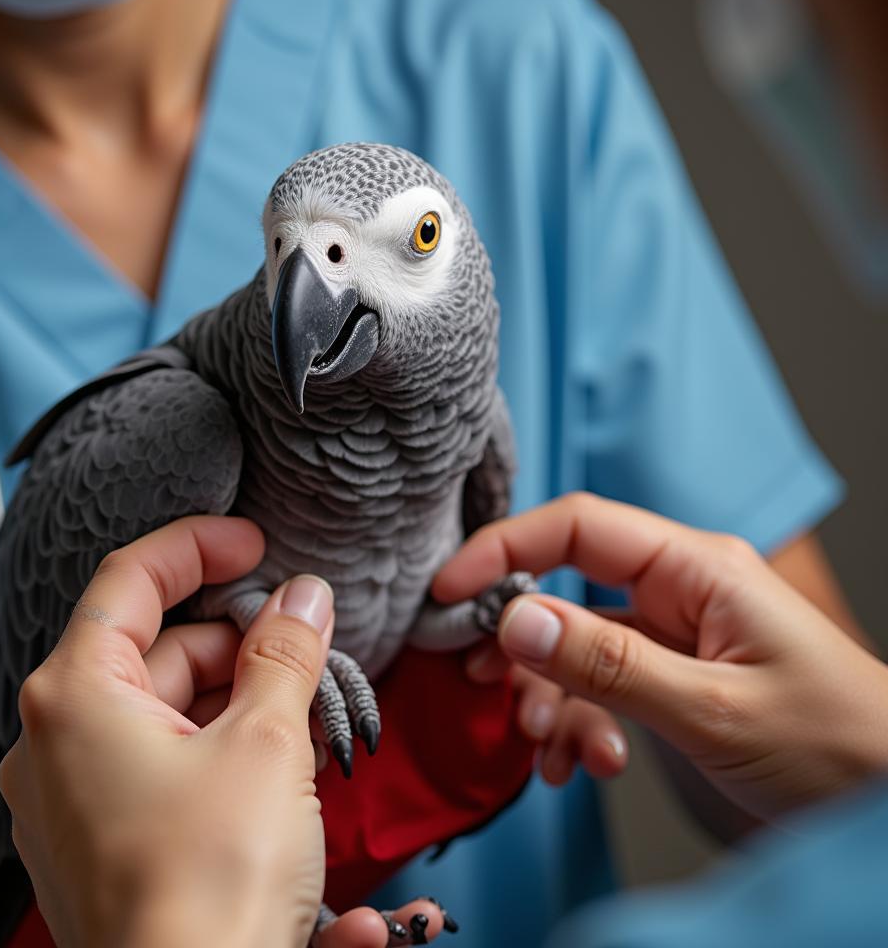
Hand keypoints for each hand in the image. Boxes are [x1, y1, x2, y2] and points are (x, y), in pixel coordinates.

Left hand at [0, 516, 332, 947]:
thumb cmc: (207, 890)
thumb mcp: (265, 744)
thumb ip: (284, 652)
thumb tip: (303, 596)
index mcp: (76, 696)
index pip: (131, 578)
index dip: (199, 546)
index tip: (255, 542)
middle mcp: (58, 741)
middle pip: (160, 648)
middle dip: (240, 640)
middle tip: (308, 648)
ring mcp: (76, 795)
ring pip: (169, 708)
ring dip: (241, 699)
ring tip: (308, 718)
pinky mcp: (104, 838)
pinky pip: (165, 762)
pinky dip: (222, 749)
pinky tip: (283, 770)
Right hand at [434, 493, 887, 823]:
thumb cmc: (839, 748)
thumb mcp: (713, 709)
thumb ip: (608, 662)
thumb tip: (513, 618)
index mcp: (697, 568)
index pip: (578, 527)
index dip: (505, 550)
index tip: (448, 592)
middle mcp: (680, 591)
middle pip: (565, 586)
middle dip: (519, 638)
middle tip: (485, 683)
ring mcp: (674, 637)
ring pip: (574, 646)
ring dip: (550, 698)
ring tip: (554, 751)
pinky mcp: (671, 679)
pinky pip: (600, 686)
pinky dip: (578, 722)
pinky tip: (582, 761)